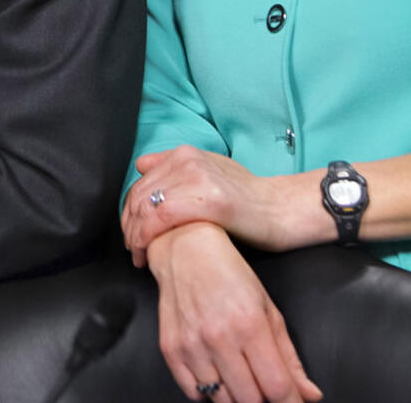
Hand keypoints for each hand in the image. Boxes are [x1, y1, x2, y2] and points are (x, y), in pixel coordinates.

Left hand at [122, 146, 298, 265]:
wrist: (281, 210)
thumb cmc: (248, 198)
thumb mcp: (210, 171)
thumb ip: (176, 166)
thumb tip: (142, 163)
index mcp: (186, 154)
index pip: (140, 184)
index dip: (129, 212)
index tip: (132, 233)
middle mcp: (188, 161)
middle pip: (139, 197)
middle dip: (130, 228)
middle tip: (133, 250)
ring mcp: (198, 178)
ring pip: (146, 208)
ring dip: (135, 237)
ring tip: (140, 256)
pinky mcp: (208, 201)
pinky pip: (162, 219)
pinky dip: (147, 239)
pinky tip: (148, 255)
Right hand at [148, 223, 321, 402]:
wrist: (184, 248)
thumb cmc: (229, 273)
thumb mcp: (268, 307)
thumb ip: (289, 356)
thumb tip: (309, 394)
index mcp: (250, 324)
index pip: (277, 387)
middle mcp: (219, 337)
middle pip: (250, 401)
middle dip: (264, 400)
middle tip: (265, 385)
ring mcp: (192, 346)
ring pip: (222, 402)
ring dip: (237, 397)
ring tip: (241, 376)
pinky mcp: (171, 350)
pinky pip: (194, 394)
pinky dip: (209, 393)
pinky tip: (217, 373)